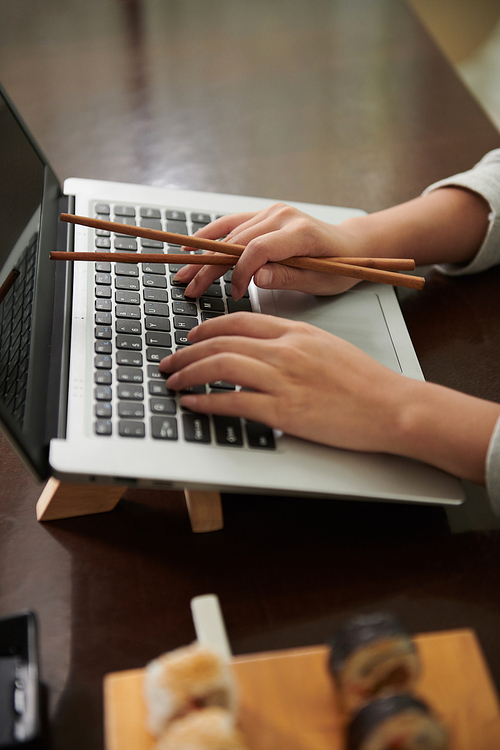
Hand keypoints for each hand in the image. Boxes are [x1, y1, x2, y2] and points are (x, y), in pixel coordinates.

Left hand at [159, 312, 404, 453]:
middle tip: (169, 362)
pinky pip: (233, 400)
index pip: (239, 321)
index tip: (192, 337)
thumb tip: (264, 348)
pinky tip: (193, 402)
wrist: (391, 406)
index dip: (208, 328)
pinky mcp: (284, 411)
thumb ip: (293, 343)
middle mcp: (285, 350)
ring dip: (189, 373)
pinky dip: (206, 400)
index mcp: (295, 332)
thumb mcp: (327, 347)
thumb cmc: (365, 381)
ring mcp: (283, 379)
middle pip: (222, 342)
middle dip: (187, 352)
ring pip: (220, 366)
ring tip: (173, 381)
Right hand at [176, 203, 367, 299]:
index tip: (236, 294)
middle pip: (237, 242)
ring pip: (230, 234)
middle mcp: (283, 216)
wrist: (351, 245)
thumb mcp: (319, 281)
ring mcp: (273, 213)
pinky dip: (212, 234)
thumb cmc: (340, 267)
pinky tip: (193, 243)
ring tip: (184, 273)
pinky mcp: (266, 215)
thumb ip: (287, 278)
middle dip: (210, 267)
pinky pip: (234, 223)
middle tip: (189, 287)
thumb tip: (255, 277)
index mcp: (299, 233)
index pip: (258, 250)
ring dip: (205, 254)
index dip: (240, 273)